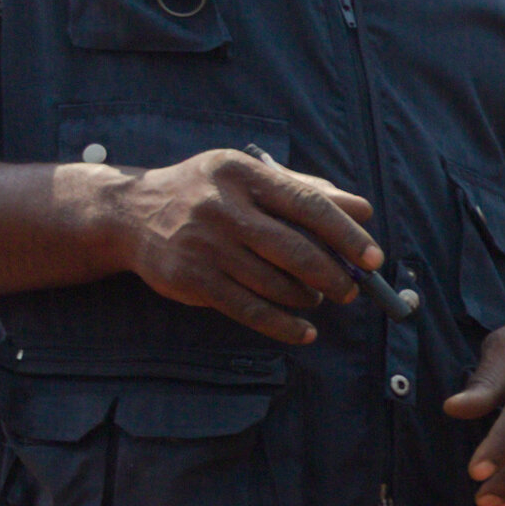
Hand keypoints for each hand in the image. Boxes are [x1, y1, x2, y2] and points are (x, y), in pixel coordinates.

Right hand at [96, 148, 378, 347]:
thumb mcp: (249, 178)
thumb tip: (363, 210)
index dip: (346, 234)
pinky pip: (251, 310)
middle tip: (352, 289)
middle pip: (295, 250)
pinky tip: (305, 332)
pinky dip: (285, 325)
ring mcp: (205, 245)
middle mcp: (222, 207)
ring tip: (317, 297)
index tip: (373, 259)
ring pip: (276, 284)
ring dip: (307, 298)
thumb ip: (305, 190)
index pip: (307, 204)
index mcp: (242, 174)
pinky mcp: (192, 279)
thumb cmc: (206, 194)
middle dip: (334, 275)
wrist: (131, 214)